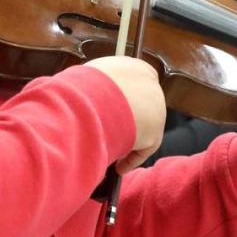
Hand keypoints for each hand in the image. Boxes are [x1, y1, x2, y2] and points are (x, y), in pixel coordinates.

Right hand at [84, 56, 165, 173]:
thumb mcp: (89, 75)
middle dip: (126, 121)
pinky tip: (119, 168)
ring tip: (110, 151)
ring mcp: (157, 108)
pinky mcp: (156, 130)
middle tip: (108, 134)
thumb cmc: (88, 83)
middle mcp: (151, 86)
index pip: (134, 85)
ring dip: (128, 139)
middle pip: (140, 107)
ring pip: (142, 127)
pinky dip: (131, 158)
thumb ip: (94, 84)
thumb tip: (79, 96)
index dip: (122, 100)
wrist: (99, 97)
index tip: (109, 113)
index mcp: (137, 68)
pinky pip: (144, 147)